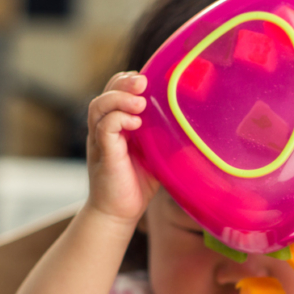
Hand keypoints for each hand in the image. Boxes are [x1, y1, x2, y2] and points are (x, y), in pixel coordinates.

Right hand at [85, 72, 159, 223]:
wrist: (119, 213)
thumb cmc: (138, 184)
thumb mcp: (157, 155)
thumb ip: (167, 137)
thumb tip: (195, 127)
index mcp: (117, 124)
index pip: (116, 91)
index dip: (128, 81)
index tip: (148, 80)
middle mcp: (104, 128)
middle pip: (105, 92)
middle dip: (124, 82)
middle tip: (143, 82)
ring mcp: (100, 140)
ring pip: (99, 106)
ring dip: (120, 98)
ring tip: (140, 101)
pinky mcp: (103, 154)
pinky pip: (104, 128)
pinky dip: (118, 120)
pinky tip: (135, 124)